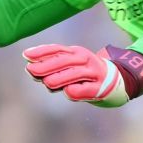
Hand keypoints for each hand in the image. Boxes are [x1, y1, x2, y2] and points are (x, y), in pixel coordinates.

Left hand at [23, 44, 142, 108]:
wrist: (116, 82)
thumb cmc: (85, 75)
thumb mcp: (69, 67)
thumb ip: (52, 69)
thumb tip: (30, 70)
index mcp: (76, 52)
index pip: (57, 50)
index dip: (41, 52)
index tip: (26, 55)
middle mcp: (85, 60)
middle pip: (64, 60)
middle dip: (47, 65)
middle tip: (31, 70)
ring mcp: (93, 73)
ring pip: (76, 74)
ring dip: (61, 78)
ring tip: (47, 83)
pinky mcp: (100, 88)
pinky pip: (87, 89)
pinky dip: (77, 91)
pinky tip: (68, 92)